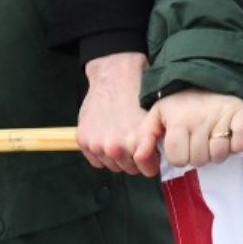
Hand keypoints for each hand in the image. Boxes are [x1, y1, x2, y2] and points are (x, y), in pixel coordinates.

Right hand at [78, 52, 147, 174]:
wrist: (114, 73)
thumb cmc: (138, 91)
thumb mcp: (154, 116)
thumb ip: (154, 140)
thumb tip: (159, 156)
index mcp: (137, 141)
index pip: (147, 169)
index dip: (151, 162)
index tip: (151, 156)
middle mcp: (116, 146)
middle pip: (129, 169)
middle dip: (135, 159)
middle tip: (136, 145)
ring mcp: (97, 144)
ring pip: (112, 165)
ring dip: (118, 157)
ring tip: (122, 139)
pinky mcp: (84, 139)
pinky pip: (96, 161)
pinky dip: (101, 154)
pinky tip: (108, 138)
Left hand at [129, 90, 242, 176]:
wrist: (208, 78)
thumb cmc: (181, 103)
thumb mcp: (157, 116)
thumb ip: (144, 138)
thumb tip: (140, 162)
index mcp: (178, 120)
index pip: (178, 158)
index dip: (179, 157)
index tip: (181, 147)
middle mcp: (200, 119)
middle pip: (199, 160)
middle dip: (197, 156)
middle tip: (197, 143)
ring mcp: (222, 117)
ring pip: (219, 155)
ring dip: (216, 153)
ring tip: (212, 140)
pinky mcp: (240, 114)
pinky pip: (239, 144)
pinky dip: (236, 146)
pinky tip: (228, 137)